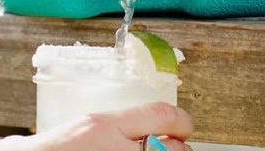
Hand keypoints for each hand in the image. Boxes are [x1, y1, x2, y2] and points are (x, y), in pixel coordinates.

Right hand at [0, 103, 193, 150]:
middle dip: (177, 150)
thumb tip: (144, 137)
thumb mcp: (78, 132)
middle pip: (170, 149)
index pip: (161, 116)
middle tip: (174, 149)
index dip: (182, 122)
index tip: (185, 125)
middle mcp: (110, 149)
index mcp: (101, 125)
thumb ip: (110, 133)